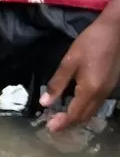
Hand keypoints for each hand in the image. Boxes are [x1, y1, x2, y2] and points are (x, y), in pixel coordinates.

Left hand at [43, 17, 119, 132]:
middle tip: (53, 123)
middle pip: (84, 116)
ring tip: (61, 115)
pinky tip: (75, 103)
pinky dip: (85, 107)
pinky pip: (97, 103)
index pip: (74, 115)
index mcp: (90, 90)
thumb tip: (45, 103)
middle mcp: (101, 93)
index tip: (49, 128)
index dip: (61, 124)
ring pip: (91, 111)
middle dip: (68, 123)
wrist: (116, 28)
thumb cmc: (91, 42)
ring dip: (77, 116)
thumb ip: (57, 84)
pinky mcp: (111, 83)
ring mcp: (108, 89)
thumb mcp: (69, 62)